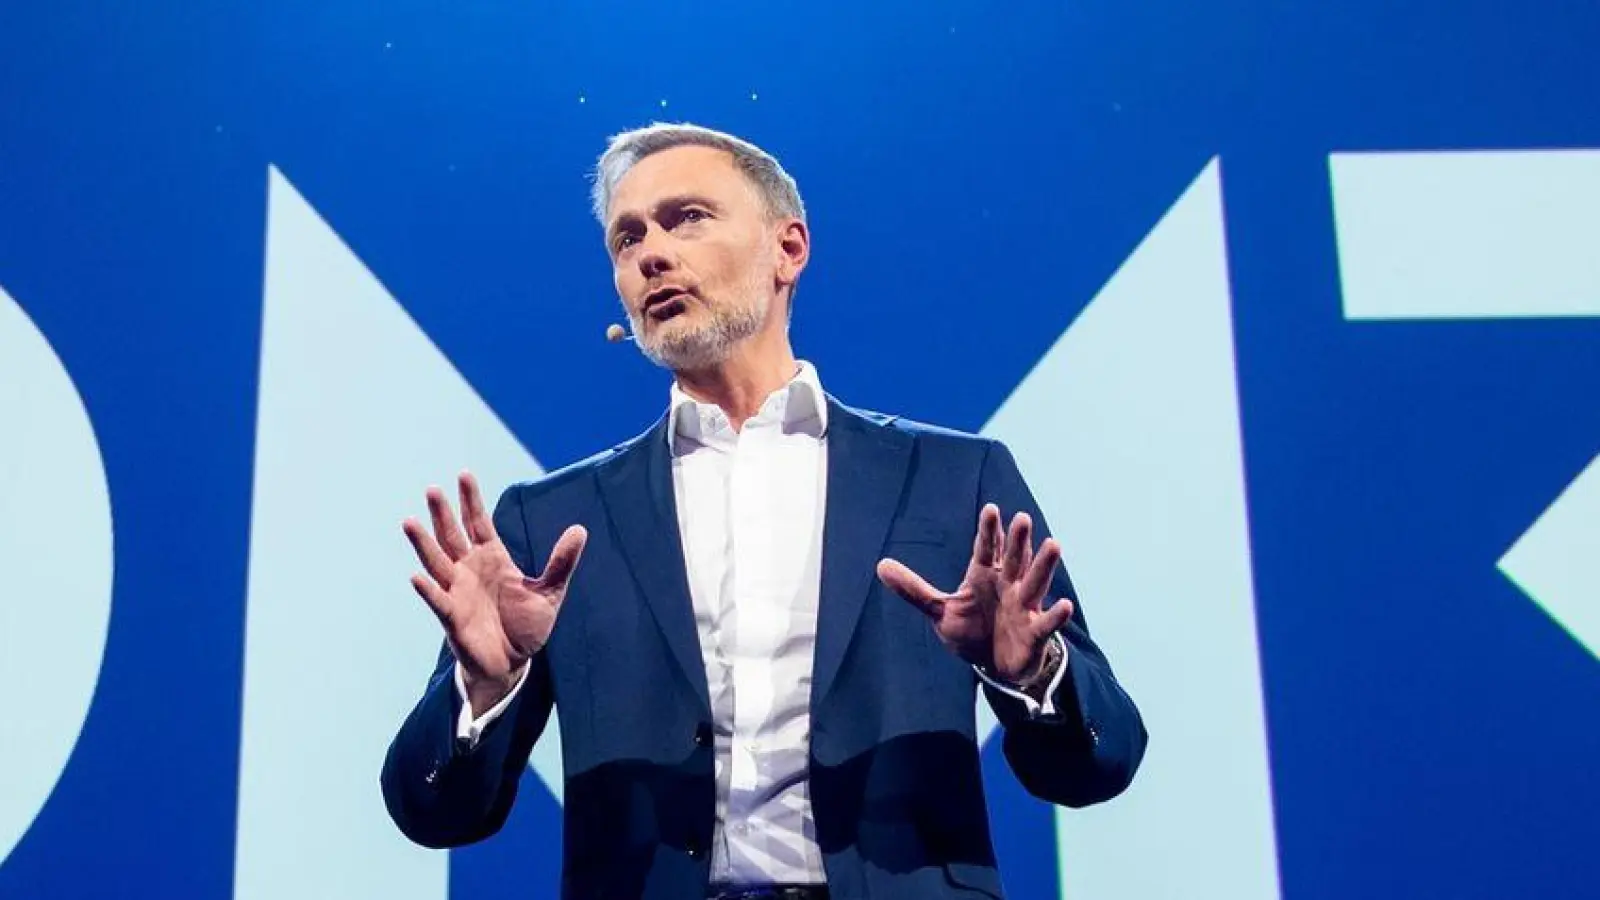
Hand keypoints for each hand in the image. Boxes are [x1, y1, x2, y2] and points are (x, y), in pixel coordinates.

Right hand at [402, 471, 586, 714]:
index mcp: (493, 558)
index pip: (479, 522)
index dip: (472, 500)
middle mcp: (470, 570)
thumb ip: (561, 562)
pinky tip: (415, 576)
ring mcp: (458, 592)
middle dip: (443, 514)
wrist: (513, 662)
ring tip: (410, 521)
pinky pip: (438, 600)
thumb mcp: (550, 592)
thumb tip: (580, 529)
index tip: (463, 474)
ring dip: (424, 543)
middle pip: (453, 536)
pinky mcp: (453, 617)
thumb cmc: (526, 626)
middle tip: (432, 489)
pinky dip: (427, 590)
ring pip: (437, 562)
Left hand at [876, 503, 1073, 683]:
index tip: (991, 509)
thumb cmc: (971, 630)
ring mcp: (1024, 607)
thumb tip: (881, 566)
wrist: (993, 665)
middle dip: (1018, 540)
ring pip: (1035, 582)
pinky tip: (1065, 606)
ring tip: (1054, 544)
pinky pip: (1047, 623)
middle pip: (1014, 559)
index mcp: (985, 575)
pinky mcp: (1035, 632)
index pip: (987, 548)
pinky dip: (1056, 615)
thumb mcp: (939, 610)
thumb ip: (914, 589)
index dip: (989, 531)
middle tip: (1022, 518)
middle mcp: (1008, 585)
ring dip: (1044, 565)